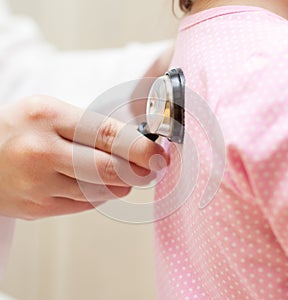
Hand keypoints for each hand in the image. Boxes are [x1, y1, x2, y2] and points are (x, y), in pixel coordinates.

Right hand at [0, 96, 168, 219]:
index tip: (159, 154)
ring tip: (122, 173)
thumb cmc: (21, 130)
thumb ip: (90, 128)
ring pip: (101, 192)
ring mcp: (38, 185)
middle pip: (108, 169)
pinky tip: (97, 183)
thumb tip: (133, 145)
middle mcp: (41, 151)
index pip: (106, 134)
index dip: (139, 147)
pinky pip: (86, 204)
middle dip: (139, 171)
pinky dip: (101, 194)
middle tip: (152, 167)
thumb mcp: (51, 113)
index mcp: (48, 117)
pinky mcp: (37, 208)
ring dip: (122, 183)